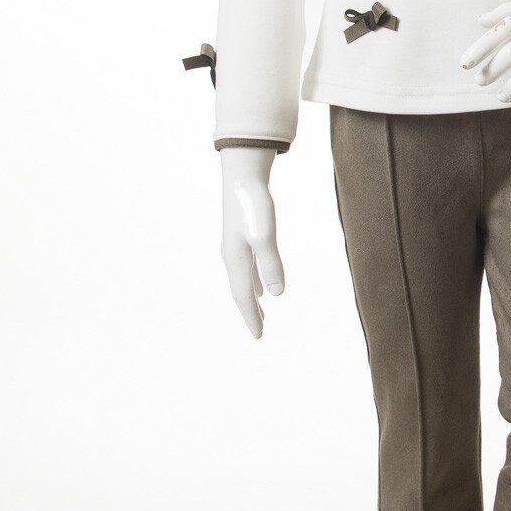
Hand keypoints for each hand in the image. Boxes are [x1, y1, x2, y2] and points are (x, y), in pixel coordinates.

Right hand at [220, 146, 284, 337]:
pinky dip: (254, 281)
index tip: (258, 336)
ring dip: (252, 298)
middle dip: (250, 312)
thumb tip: (278, 293)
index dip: (251, 316)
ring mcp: (236, 246)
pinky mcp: (242, 236)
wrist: (243, 175)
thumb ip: (271, 263)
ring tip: (261, 312)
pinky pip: (247, 268)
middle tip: (259, 332)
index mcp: (235, 259)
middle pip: (241, 291)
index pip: (242, 296)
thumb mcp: (265, 235)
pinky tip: (263, 284)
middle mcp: (232, 256)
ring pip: (244, 280)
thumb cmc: (254, 204)